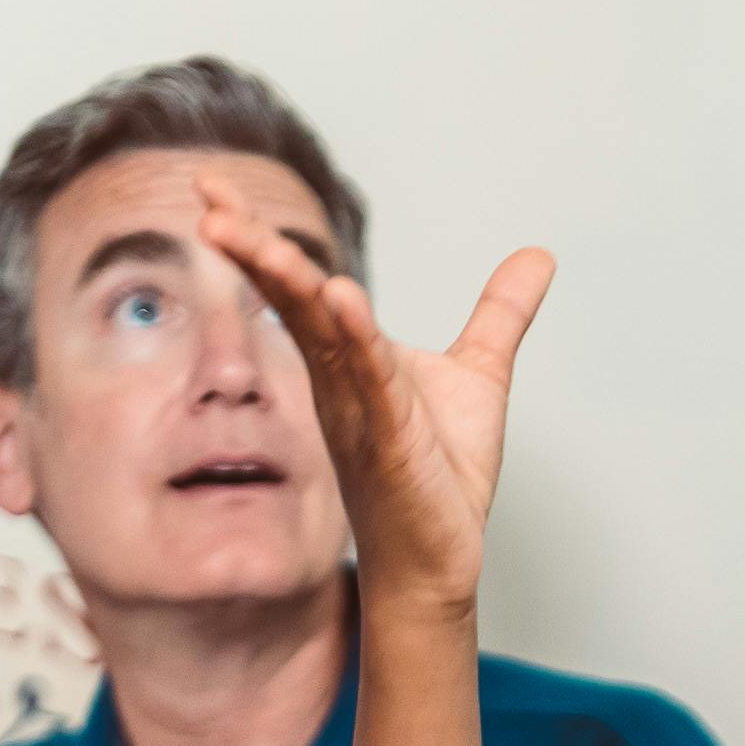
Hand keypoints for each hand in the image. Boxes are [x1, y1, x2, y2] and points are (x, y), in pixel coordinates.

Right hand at [195, 174, 552, 611]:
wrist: (441, 559)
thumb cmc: (442, 475)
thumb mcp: (479, 374)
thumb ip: (499, 313)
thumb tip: (536, 256)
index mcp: (347, 358)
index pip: (298, 284)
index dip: (256, 237)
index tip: (211, 186)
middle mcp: (339, 381)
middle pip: (291, 301)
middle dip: (251, 251)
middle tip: (207, 202)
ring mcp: (357, 413)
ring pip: (317, 337)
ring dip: (287, 286)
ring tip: (257, 240)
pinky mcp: (386, 445)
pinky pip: (368, 384)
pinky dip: (355, 341)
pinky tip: (340, 300)